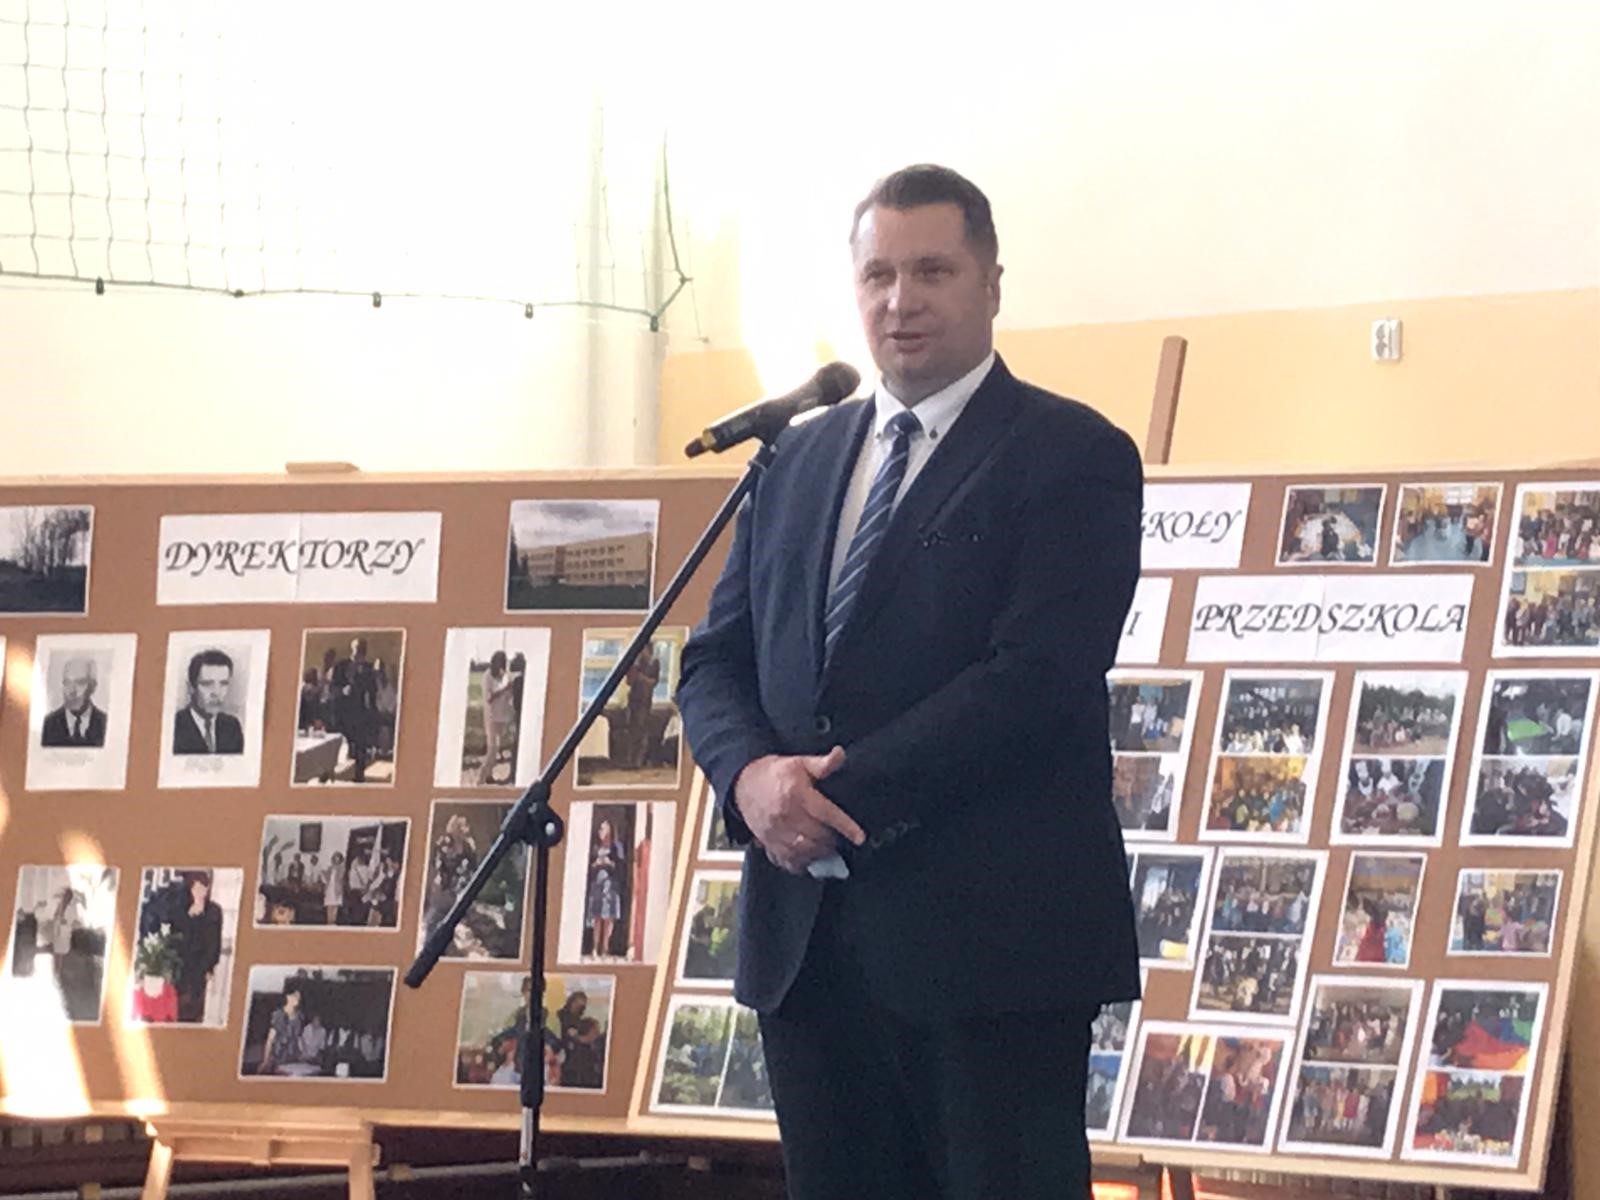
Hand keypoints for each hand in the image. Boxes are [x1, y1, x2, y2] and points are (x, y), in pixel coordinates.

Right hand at [732, 747, 863, 874]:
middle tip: (839, 837)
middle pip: (818, 836)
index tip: (859, 837)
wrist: (743, 783)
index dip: (846, 827)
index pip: (827, 813)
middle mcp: (786, 815)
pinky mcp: (769, 842)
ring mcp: (776, 832)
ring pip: (804, 851)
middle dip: (833, 839)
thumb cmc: (774, 773)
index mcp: (797, 794)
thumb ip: (822, 763)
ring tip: (827, 847)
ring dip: (820, 852)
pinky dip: (801, 863)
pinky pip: (787, 861)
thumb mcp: (799, 762)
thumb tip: (840, 754)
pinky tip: (808, 857)